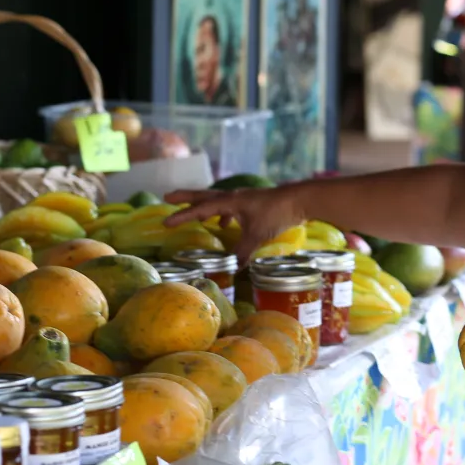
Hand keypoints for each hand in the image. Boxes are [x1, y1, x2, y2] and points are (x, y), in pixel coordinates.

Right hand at [164, 186, 304, 261]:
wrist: (299, 200)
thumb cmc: (276, 214)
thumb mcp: (257, 235)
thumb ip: (242, 252)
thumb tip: (232, 269)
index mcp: (230, 202)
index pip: (201, 209)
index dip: (183, 216)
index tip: (165, 222)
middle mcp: (234, 197)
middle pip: (204, 196)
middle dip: (185, 198)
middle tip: (167, 197)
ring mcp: (243, 198)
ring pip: (217, 201)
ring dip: (204, 206)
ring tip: (195, 214)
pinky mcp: (253, 203)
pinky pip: (231, 207)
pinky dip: (223, 214)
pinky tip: (224, 224)